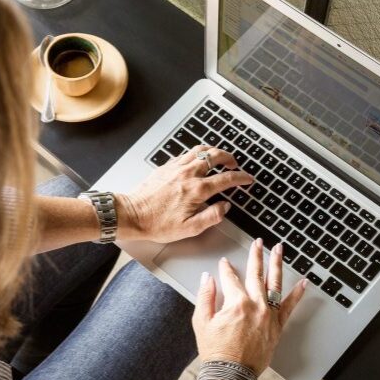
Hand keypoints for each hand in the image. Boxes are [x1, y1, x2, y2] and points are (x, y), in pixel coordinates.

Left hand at [118, 144, 252, 243]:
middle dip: (229, 158)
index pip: (226, 179)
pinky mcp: (165, 167)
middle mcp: (188, 175)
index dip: (241, 178)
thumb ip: (212, 216)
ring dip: (213, 151)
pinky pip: (185, 154)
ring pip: (200, 150)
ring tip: (219, 157)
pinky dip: (196, 153)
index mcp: (196, 190)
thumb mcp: (190, 228)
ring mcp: (176, 168)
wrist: (132, 215)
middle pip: (215, 156)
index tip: (247, 179)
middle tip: (234, 164)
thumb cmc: (157, 223)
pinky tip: (197, 160)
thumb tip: (225, 207)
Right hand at [192, 239, 306, 375]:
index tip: (224, 263)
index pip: (230, 278)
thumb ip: (205, 296)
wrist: (232, 374)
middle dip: (256, 256)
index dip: (226, 269)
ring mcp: (269, 315)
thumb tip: (207, 279)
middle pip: (255, 274)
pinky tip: (303, 283)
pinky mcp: (277, 326)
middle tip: (258, 243)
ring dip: (277, 264)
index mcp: (236, 303)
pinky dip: (297, 294)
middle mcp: (256, 305)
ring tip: (279, 250)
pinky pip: (289, 307)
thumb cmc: (216, 351)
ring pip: (274, 284)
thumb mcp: (202, 322)